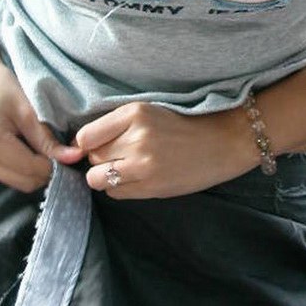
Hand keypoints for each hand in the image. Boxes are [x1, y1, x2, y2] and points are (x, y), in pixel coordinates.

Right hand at [0, 62, 81, 191]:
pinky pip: (8, 176)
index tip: (70, 154)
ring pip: (17, 182)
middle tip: (60, 154)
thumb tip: (76, 156)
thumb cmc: (3, 88)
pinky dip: (23, 169)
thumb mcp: (28, 112)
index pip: (29, 167)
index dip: (53, 166)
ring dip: (35, 172)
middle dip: (45, 172)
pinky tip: (29, 151)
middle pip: (23, 181)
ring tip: (44, 151)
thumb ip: (48, 140)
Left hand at [75, 102, 255, 198]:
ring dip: (106, 176)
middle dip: (101, 159)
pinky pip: (116, 193)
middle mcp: (136, 137)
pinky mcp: (151, 186)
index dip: (88, 144)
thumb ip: (117, 125)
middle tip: (122, 156)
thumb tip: (82, 145)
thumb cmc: (185, 125)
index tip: (98, 145)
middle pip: (92, 157)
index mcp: (135, 113)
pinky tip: (139, 179)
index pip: (86, 136)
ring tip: (126, 170)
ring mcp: (143, 164)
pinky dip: (121, 188)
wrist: (223, 142)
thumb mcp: (150, 112)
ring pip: (97, 178)